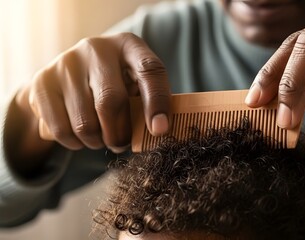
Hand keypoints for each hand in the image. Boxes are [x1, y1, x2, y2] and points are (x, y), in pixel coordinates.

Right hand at [27, 33, 170, 151]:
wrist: (69, 72)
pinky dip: (76, 144)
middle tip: (122, 144)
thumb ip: (147, 102)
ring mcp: (66, 63)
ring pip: (85, 123)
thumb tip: (157, 132)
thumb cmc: (116, 82)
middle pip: (110, 102)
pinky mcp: (43, 82)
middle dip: (120, 134)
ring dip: (97, 142)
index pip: (149, 70)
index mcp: (129, 45)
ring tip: (102, 138)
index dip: (157, 102)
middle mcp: (96, 48)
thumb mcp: (135, 82)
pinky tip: (81, 136)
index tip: (159, 130)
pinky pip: (62, 130)